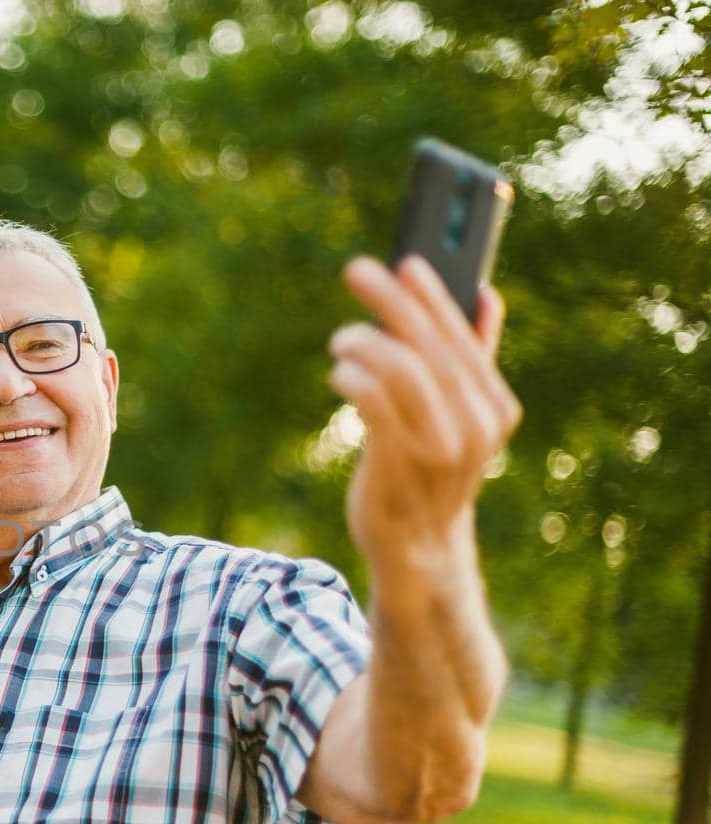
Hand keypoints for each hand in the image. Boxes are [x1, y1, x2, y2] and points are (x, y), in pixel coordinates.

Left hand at [330, 255, 520, 591]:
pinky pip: (373, 400)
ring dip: (363, 342)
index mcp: (496, 409)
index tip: (408, 261)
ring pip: (400, 368)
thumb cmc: (432, 472)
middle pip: (429, 346)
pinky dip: (352, 375)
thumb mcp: (463, 418)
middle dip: (391, 302)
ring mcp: (439, 446)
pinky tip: (340, 371)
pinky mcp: (398, 461)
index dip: (433, 297)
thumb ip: (474, 359)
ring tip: (342, 339)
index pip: (462, 339)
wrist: (419, 548)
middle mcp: (476, 426)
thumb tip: (486, 295)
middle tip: (357, 270)